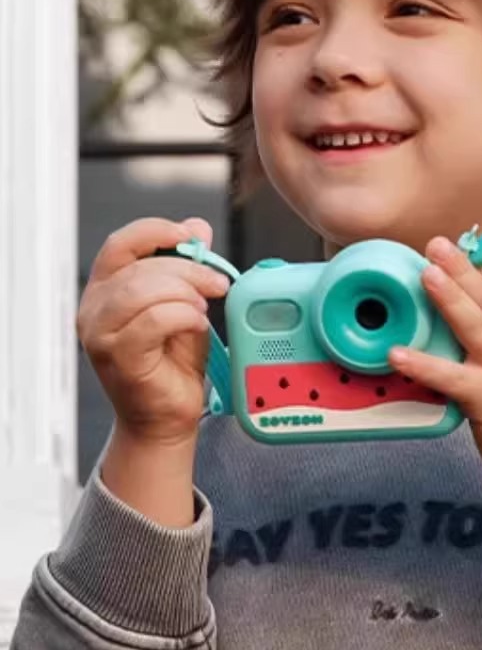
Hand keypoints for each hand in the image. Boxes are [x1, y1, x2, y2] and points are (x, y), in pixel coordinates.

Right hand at [77, 217, 226, 446]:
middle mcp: (93, 309)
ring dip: (184, 292)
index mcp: (104, 290)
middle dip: (187, 268)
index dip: (156, 231)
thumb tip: (198, 228)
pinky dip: (183, 316)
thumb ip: (187, 271)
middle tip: (219, 281)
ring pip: (143, 291)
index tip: (191, 236)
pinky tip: (198, 323)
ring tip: (206, 308)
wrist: (165, 420)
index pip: (121, 244)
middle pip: (139, 267)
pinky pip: (154, 321)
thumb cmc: (171, 367)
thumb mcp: (184, 308)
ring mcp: (101, 334)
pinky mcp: (118, 357)